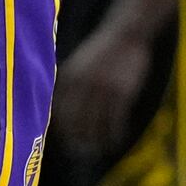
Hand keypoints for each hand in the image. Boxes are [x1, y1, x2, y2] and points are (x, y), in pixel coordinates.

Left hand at [55, 16, 150, 156]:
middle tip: (79, 151)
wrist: (125, 35)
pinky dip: (115, 133)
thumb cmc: (101, 51)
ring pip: (97, 122)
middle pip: (76, 119)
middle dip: (77, 138)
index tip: (64, 140)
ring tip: (97, 150)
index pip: (60, 109)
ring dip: (97, 140)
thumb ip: (70, 84)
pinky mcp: (122, 92)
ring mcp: (103, 88)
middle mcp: (83, 83)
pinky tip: (115, 140)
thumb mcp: (79, 63)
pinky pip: (116, 119)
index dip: (62, 127)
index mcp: (69, 76)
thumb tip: (60, 108)